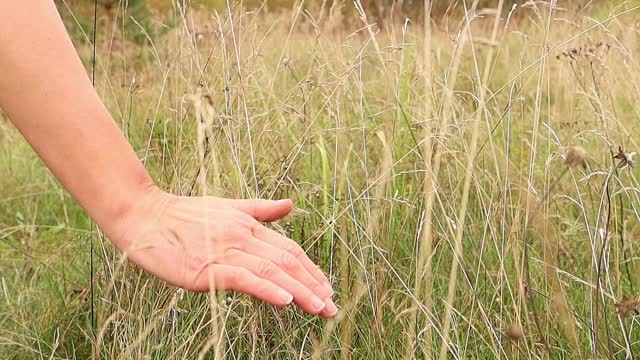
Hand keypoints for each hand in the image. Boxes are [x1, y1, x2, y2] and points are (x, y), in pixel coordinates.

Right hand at [107, 188, 336, 317]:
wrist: (144, 216)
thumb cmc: (183, 215)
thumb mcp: (227, 207)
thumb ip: (261, 210)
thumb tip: (290, 205)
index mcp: (248, 225)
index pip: (288, 249)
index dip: (311, 268)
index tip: (326, 287)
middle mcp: (242, 236)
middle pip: (287, 261)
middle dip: (313, 284)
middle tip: (332, 306)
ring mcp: (225, 251)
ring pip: (272, 270)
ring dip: (300, 290)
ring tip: (320, 307)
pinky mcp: (207, 268)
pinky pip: (244, 278)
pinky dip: (267, 288)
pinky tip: (286, 301)